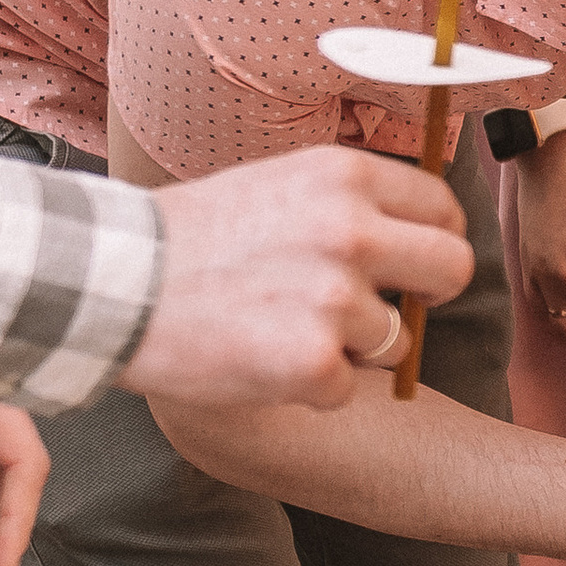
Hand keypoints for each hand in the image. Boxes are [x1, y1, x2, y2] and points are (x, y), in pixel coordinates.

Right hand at [128, 151, 474, 411]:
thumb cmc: (188, 239)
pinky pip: (348, 388)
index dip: (433, 243)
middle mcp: (351, 229)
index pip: (444, 209)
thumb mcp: (277, 184)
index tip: (411, 265)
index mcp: (344, 177)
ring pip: (396, 341)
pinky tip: (260, 361)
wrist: (112, 284)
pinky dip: (311, 388)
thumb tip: (413, 228)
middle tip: (381, 311)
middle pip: (453, 270)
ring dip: (352, 349)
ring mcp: (335, 297)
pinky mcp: (313, 361)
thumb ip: (346, 202)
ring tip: (282, 329)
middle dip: (427, 297)